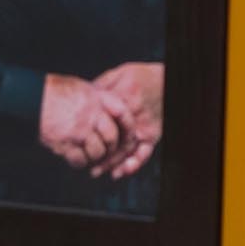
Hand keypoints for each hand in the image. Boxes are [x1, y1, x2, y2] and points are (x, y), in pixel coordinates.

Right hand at [37, 74, 127, 168]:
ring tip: (88, 155)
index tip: (127, 134)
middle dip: (111, 148)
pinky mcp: (66, 144)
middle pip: (112, 138)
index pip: (123, 114)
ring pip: (98, 152)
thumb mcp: (82, 88)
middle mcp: (91, 115)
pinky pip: (80, 161)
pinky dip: (79, 163)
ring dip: (95, 157)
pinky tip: (76, 159)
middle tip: (106, 152)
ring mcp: (79, 131)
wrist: (31, 97)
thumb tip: (110, 112)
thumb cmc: (54, 91)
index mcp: (97, 99)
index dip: (127, 126)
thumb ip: (98, 100)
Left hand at [91, 62, 162, 179]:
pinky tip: (122, 172)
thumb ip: (102, 85)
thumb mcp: (120, 73)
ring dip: (112, 163)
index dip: (89, 132)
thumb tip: (84, 96)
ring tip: (98, 171)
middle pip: (113, 139)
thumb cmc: (142, 76)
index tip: (76, 140)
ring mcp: (144, 126)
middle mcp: (134, 116)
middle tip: (85, 163)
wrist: (168, 79)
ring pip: (126, 150)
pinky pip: (144, 152)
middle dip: (98, 154)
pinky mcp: (153, 134)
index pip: (102, 119)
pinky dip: (134, 164)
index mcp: (123, 99)